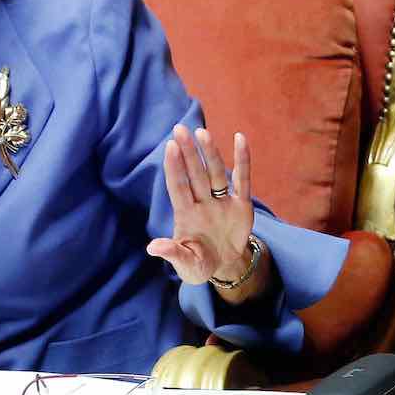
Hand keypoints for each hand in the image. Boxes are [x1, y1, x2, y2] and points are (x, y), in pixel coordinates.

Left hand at [146, 125, 253, 285]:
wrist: (224, 266)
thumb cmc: (198, 264)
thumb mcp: (186, 264)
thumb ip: (172, 253)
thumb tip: (152, 248)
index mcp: (186, 215)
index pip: (178, 187)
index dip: (174, 168)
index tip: (170, 147)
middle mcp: (202, 203)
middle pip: (195, 174)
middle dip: (188, 153)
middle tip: (180, 129)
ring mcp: (221, 202)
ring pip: (215, 173)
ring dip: (210, 153)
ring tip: (202, 132)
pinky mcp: (241, 205)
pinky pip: (242, 180)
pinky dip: (242, 161)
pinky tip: (240, 139)